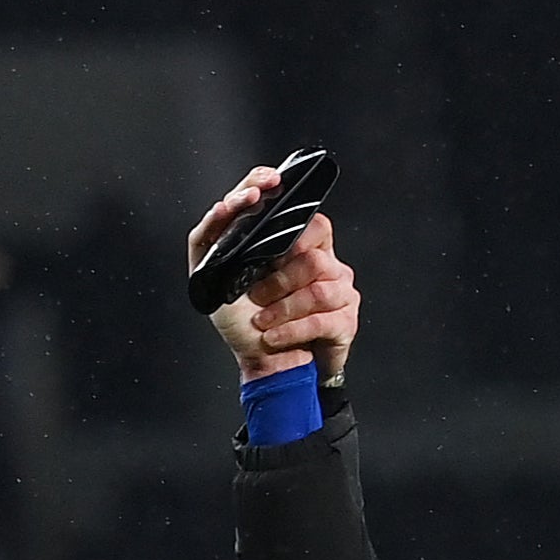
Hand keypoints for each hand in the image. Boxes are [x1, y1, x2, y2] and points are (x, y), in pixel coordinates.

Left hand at [189, 166, 350, 383]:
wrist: (267, 367)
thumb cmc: (247, 321)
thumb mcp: (218, 278)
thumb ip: (213, 240)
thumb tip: (222, 209)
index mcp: (299, 246)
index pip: (302, 212)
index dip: (283, 201)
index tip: (262, 192)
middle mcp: (325, 262)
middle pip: (311, 254)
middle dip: (277, 278)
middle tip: (255, 297)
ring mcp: (340, 291)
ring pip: (318, 288)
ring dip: (282, 309)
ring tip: (262, 321)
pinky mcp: (345, 321)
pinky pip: (322, 319)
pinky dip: (290, 330)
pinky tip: (273, 336)